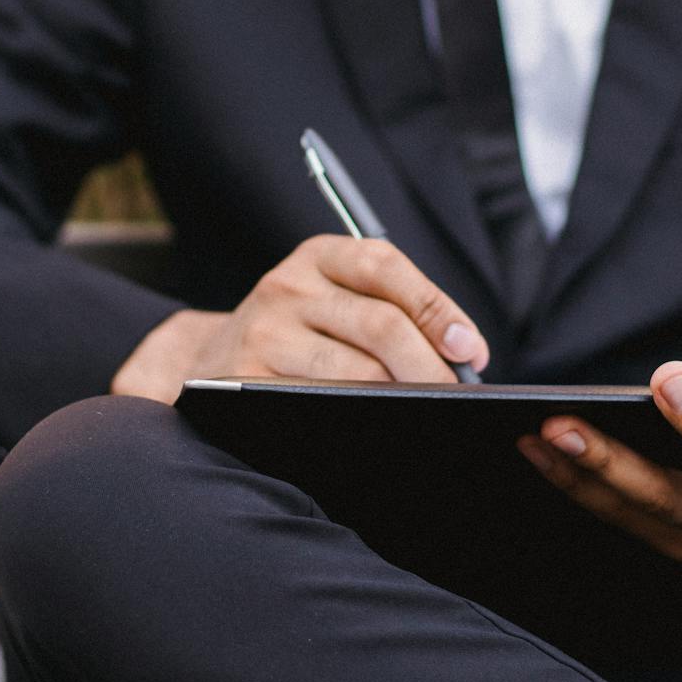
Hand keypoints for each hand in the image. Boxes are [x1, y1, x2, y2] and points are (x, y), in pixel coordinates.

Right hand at [111, 235, 489, 402]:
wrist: (212, 361)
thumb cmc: (301, 334)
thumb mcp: (335, 301)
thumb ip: (394, 311)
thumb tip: (461, 354)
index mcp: (319, 255)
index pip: (386, 266)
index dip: (437, 309)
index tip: (470, 350)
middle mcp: (287, 285)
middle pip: (381, 324)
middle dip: (430, 366)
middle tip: (455, 395)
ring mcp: (264, 331)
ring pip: (357, 371)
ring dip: (401, 397)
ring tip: (426, 412)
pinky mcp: (249, 379)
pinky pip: (321, 402)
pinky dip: (362, 418)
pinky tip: (381, 425)